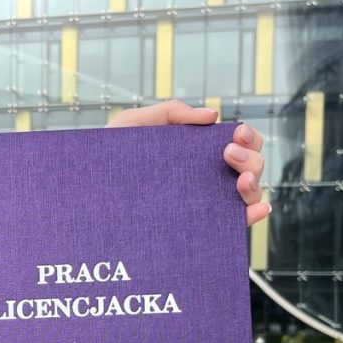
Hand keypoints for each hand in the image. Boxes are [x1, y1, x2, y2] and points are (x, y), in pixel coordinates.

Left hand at [107, 100, 269, 226]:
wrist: (86, 199)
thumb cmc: (107, 162)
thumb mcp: (131, 126)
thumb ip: (168, 113)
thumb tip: (211, 116)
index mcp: (196, 155)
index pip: (237, 143)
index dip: (247, 137)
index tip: (236, 133)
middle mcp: (207, 181)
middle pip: (249, 166)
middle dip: (251, 157)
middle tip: (228, 154)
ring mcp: (205, 206)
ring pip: (248, 194)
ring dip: (254, 183)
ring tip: (239, 180)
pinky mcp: (200, 230)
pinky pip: (235, 225)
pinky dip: (253, 213)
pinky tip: (256, 208)